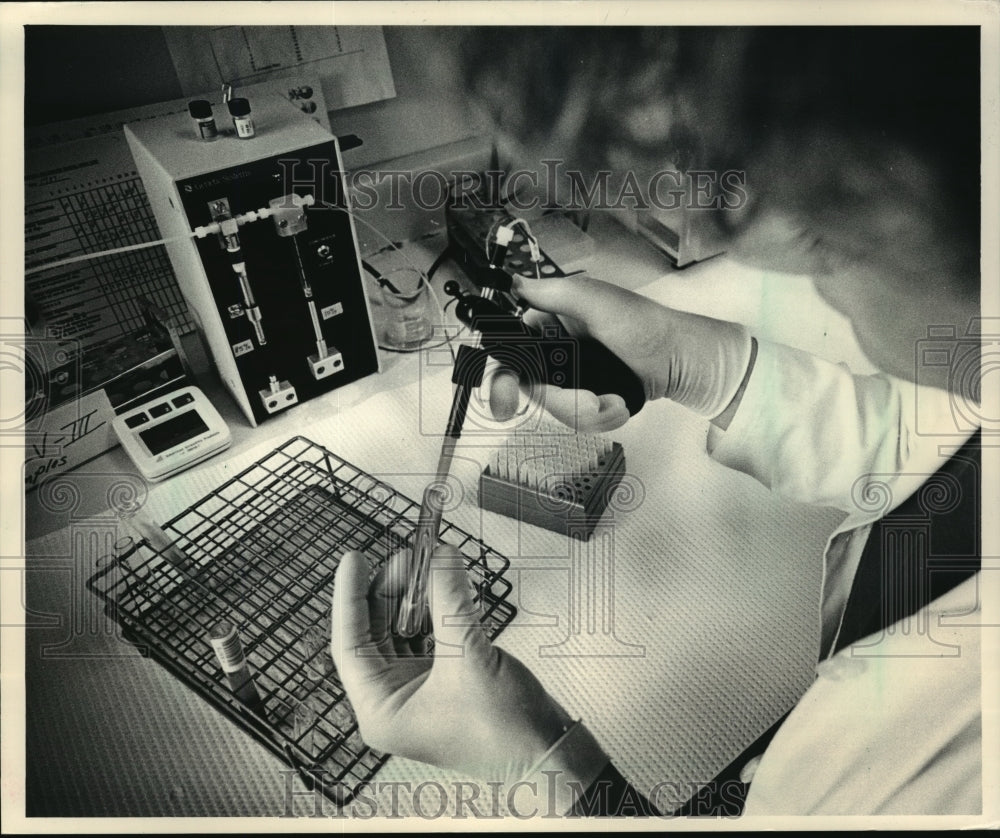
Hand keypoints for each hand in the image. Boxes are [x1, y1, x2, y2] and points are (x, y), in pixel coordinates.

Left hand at [330, 546, 572, 781]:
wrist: (547, 753)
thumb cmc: (504, 729)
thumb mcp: (468, 655)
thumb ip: (450, 600)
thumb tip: (440, 557)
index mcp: (380, 710)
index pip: (349, 643)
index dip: (350, 597)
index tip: (353, 560)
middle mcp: (392, 702)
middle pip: (374, 634)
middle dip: (390, 592)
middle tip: (406, 557)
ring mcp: (417, 691)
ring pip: (400, 633)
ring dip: (413, 600)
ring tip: (424, 566)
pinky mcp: (441, 682)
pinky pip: (426, 638)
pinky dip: (433, 612)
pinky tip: (442, 590)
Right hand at [487, 274, 751, 430]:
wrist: (683, 362)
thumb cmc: (646, 326)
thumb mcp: (599, 302)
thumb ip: (554, 294)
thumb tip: (515, 283)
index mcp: (550, 324)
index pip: (510, 354)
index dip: (503, 381)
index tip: (504, 403)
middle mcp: (555, 352)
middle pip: (533, 391)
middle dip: (562, 401)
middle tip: (589, 403)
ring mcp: (572, 379)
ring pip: (557, 410)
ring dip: (587, 410)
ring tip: (615, 399)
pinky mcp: (588, 399)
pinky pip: (580, 421)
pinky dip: (602, 417)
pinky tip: (619, 403)